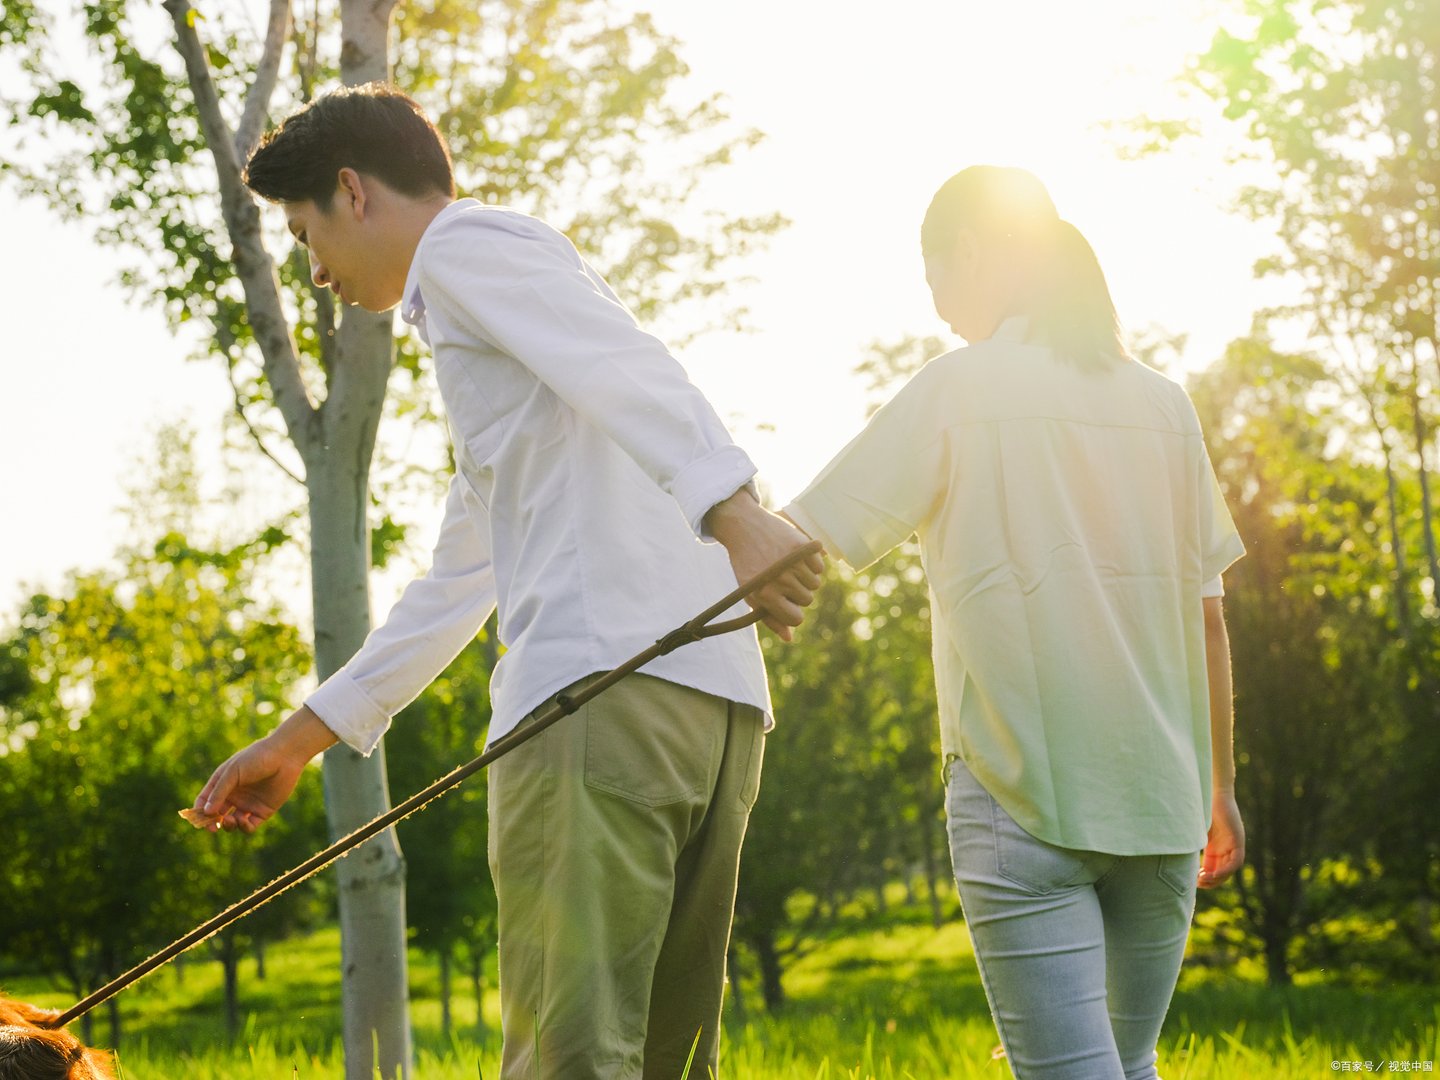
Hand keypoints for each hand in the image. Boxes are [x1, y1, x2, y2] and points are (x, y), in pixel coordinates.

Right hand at [192, 705, 337, 833]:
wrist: (285, 756)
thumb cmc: (256, 758)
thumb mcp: (233, 772)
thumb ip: (219, 792)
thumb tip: (206, 812)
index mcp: (223, 783)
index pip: (205, 801)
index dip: (199, 812)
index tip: (198, 820)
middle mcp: (234, 795)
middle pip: (217, 815)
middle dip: (213, 823)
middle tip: (213, 827)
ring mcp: (248, 804)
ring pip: (232, 823)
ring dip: (228, 826)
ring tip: (230, 819)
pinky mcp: (263, 811)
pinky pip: (249, 826)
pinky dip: (244, 827)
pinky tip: (243, 820)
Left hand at [705, 487, 825, 640]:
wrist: (743, 526)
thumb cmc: (746, 563)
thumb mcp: (750, 593)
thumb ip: (769, 617)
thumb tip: (789, 638)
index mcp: (765, 595)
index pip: (795, 619)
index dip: (792, 611)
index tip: (785, 601)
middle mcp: (781, 580)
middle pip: (807, 601)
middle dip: (797, 592)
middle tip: (782, 577)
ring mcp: (793, 562)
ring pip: (815, 584)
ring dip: (805, 577)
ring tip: (787, 565)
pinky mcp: (803, 546)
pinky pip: (820, 566)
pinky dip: (812, 563)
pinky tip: (795, 555)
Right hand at [1198, 789, 1244, 888]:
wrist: (1211, 792)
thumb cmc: (1199, 807)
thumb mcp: (1193, 830)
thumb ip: (1189, 841)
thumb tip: (1171, 853)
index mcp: (1215, 846)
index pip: (1213, 868)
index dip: (1205, 877)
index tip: (1194, 881)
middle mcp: (1226, 847)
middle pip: (1222, 871)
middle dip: (1211, 881)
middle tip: (1198, 883)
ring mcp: (1233, 844)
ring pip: (1230, 869)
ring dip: (1218, 878)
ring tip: (1204, 880)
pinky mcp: (1238, 841)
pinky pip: (1235, 861)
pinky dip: (1225, 870)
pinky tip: (1214, 873)